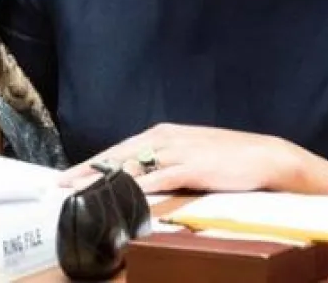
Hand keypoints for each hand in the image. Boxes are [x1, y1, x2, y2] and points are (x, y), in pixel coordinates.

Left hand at [59, 124, 327, 195]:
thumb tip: (140, 180)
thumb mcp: (193, 156)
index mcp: (165, 133)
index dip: (91, 163)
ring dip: (103, 179)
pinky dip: (137, 187)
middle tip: (59, 185)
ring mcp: (179, 152)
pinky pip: (158, 178)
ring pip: (131, 165)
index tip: (67, 176)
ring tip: (78, 193)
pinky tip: (120, 195)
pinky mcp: (193, 168)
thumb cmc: (231, 160)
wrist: (268, 158)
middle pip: (117, 154)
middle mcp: (167, 138)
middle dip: (87, 170)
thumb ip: (166, 164)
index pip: (119, 148)